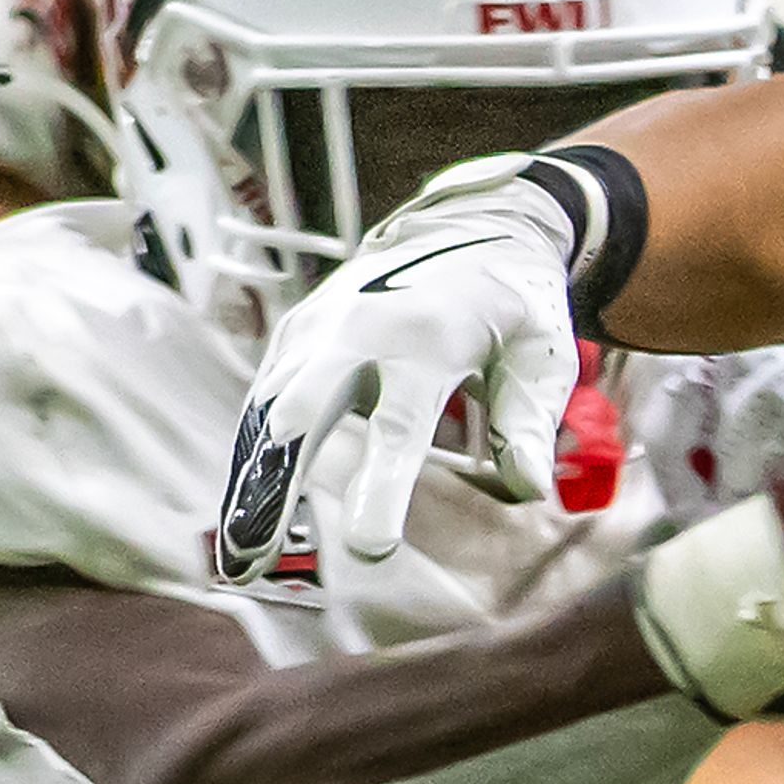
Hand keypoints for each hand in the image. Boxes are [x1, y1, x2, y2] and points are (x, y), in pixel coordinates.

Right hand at [220, 157, 577, 576]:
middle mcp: (358, 328)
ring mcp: (316, 328)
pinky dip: (251, 456)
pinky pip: (264, 402)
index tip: (370, 548)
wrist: (472, 226)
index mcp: (427, 336)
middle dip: (273, 483)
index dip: (380, 487)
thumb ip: (529, 419)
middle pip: (300, 411)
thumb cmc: (514, 302)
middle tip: (254, 557)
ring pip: (266, 411)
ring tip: (239, 557)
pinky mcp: (295, 336)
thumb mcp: (543, 353)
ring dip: (249, 481)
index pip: (398, 425)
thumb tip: (526, 490)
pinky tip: (245, 512)